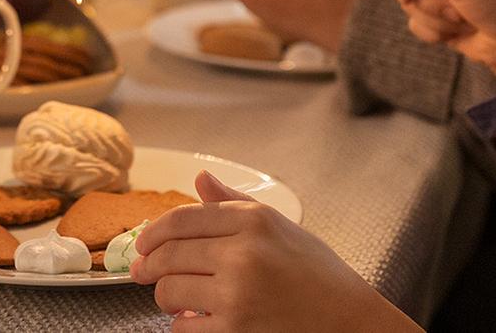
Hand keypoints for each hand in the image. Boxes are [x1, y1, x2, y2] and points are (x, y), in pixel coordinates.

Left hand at [132, 171, 417, 331]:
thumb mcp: (283, 229)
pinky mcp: (235, 331)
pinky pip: (184, 327)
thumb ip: (236, 204)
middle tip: (142, 274)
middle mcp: (243, 252)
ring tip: (176, 301)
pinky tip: (197, 321)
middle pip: (169, 254)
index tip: (142, 244)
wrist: (353, 323)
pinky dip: (184, 326)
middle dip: (149, 266)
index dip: (153, 232)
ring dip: (166, 299)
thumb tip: (199, 179)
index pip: (182, 218)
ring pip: (170, 291)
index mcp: (254, 220)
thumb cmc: (320, 278)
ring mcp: (237, 293)